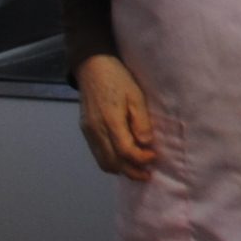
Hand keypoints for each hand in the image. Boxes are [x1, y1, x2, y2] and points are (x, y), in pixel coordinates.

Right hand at [76, 55, 161, 179]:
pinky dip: (112, 162)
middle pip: (113, 162)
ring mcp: (89, 132)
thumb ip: (141, 120)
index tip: (154, 157)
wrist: (92, 67)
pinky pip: (98, 154)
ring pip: (103, 162)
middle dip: (132, 171)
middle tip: (148, 173)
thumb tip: (146, 142)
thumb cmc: (118, 79)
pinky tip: (124, 159)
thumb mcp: (136, 95)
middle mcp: (96, 130)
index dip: (141, 159)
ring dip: (121, 169)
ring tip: (138, 168)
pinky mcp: (86, 131)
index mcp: (110, 120)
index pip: (125, 151)